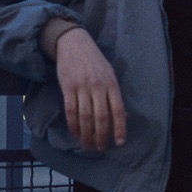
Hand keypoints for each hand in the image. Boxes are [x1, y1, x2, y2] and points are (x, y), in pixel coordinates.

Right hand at [55, 27, 126, 151]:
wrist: (74, 44)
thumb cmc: (95, 61)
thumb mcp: (110, 74)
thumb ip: (115, 95)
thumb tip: (124, 116)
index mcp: (112, 84)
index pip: (118, 110)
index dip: (120, 128)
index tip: (119, 142)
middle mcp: (98, 86)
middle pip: (101, 117)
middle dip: (101, 136)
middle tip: (100, 148)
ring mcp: (82, 87)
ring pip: (85, 117)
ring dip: (87, 135)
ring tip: (88, 145)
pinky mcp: (68, 88)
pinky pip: (70, 111)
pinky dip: (73, 126)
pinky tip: (76, 134)